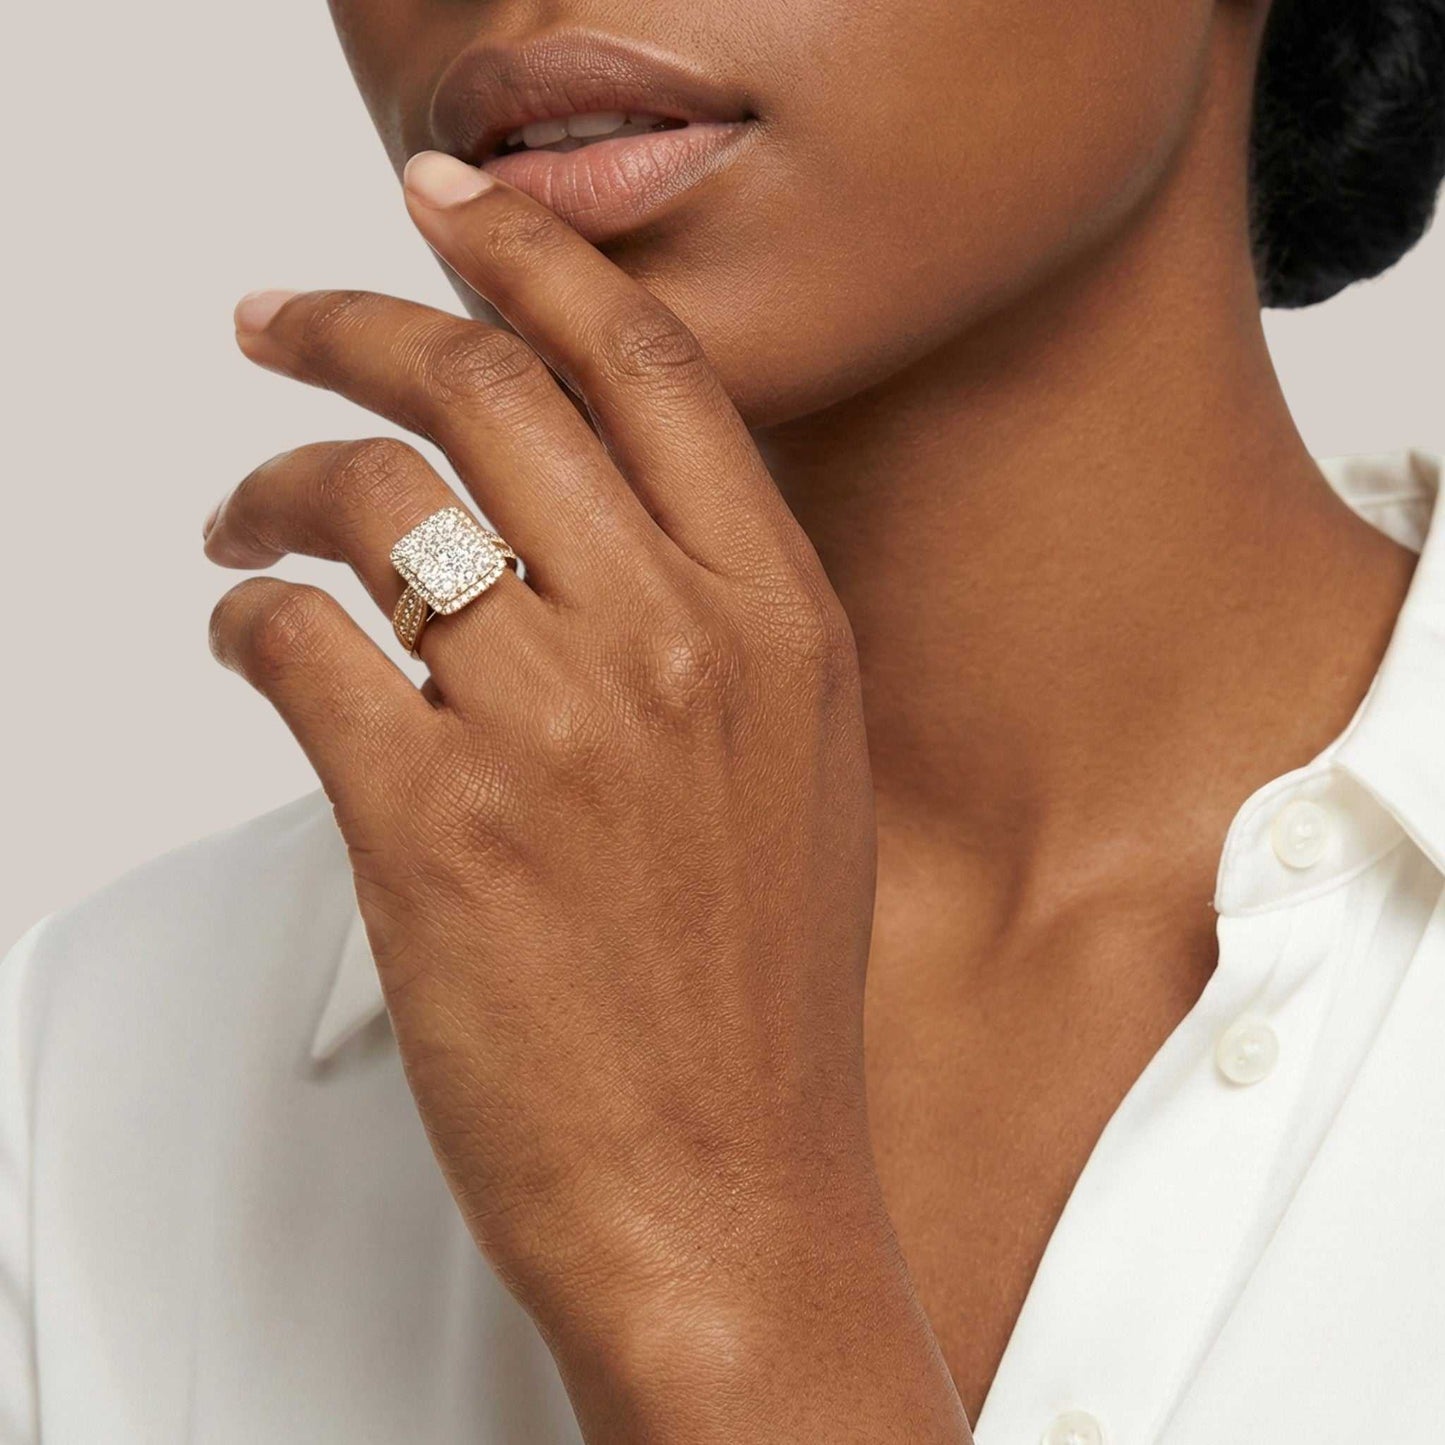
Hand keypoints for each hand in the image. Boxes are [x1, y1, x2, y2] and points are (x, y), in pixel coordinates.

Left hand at [205, 151, 968, 1441]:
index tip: (450, 215)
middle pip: (482, 386)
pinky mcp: (431, 822)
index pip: (643, 364)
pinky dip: (244, 619)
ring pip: (366, 497)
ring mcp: (554, 725)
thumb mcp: (793, 771)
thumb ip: (710, 625)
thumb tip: (581, 528)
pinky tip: (250, 641)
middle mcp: (676, 643)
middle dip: (352, 325)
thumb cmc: (756, 1002)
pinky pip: (294, 639)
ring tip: (239, 519)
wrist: (730, 1191)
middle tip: (285, 323)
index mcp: (781, 621)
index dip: (528, 262)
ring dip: (270, 481)